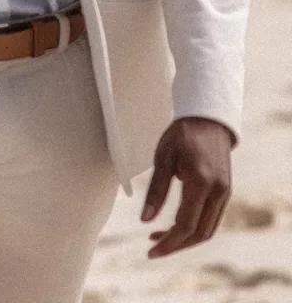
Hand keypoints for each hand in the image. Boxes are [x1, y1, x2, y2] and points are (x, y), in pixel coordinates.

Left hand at [142, 117, 233, 258]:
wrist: (208, 120)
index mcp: (201, 182)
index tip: (150, 249)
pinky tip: (174, 226)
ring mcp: (225, 194)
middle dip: (176, 245)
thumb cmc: (181, 135)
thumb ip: (156, 191)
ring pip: (207, 230)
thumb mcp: (162, 158)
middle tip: (153, 249)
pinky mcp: (225, 193)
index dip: (168, 241)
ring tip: (159, 238)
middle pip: (199, 233)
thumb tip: (145, 220)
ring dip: (185, 239)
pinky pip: (211, 219)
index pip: (186, 224)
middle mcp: (218, 192)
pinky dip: (193, 228)